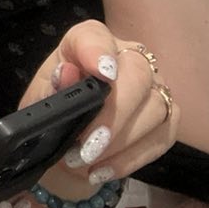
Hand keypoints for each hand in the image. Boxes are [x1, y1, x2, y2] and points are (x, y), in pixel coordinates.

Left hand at [17, 21, 179, 189]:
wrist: (70, 148)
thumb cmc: (54, 115)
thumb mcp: (40, 104)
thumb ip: (49, 89)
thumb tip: (64, 74)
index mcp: (87, 43)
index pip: (95, 36)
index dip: (98, 51)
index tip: (102, 74)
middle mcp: (128, 58)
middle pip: (137, 74)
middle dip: (113, 114)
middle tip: (87, 146)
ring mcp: (154, 86)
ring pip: (155, 108)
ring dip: (120, 142)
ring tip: (85, 163)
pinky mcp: (168, 117)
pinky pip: (163, 137)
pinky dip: (131, 159)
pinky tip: (103, 172)